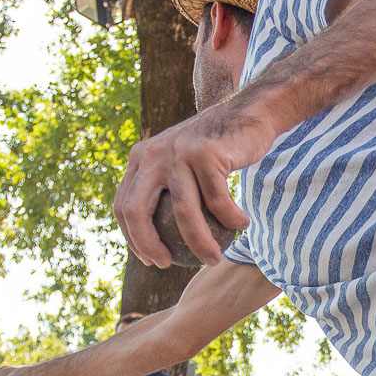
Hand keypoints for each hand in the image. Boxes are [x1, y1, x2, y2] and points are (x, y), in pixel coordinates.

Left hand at [113, 97, 272, 267]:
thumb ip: (167, 188)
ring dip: (200, 243)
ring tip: (213, 258)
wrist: (251, 111)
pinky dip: (232, 218)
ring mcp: (179, 152)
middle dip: (148, 246)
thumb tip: (157, 238)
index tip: (152, 259)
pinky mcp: (206, 154)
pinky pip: (218, 201)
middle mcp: (153, 153)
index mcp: (141, 157)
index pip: (124, 205)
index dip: (133, 238)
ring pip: (183, 213)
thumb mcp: (184, 163)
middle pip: (138, 211)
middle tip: (168, 264)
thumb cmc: (220, 147)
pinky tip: (241, 225)